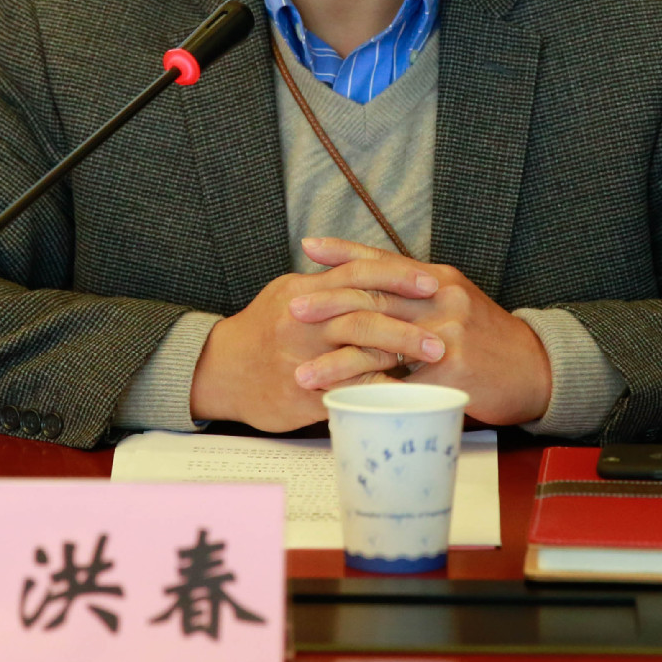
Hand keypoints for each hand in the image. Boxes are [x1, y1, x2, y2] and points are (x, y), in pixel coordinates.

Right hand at [189, 250, 448, 431]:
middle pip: (363, 314)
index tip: (431, 282)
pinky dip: (378, 391)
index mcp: (302, 290)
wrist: (220, 369)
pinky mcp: (300, 393)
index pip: (357, 272)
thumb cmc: (263, 330)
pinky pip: (347, 392)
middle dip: (407, 324)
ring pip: (357, 354)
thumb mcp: (289, 293)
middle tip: (442, 334)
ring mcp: (300, 358)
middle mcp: (301, 321)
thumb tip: (373, 269)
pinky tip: (404, 393)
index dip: (398, 275)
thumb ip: (328, 281)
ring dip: (399, 357)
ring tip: (432, 361)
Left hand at [294, 237, 552, 426]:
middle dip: (328, 302)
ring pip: (381, 344)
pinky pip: (399, 386)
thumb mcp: (454, 302)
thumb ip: (415, 293)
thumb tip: (369, 284)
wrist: (535, 370)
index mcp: (439, 278)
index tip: (308, 246)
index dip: (344, 251)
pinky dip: (366, 396)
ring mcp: (448, 335)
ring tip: (301, 374)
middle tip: (291, 309)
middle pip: (376, 295)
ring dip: (336, 362)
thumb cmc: (486, 338)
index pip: (384, 259)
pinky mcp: (452, 374)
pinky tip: (339, 404)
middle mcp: (442, 298)